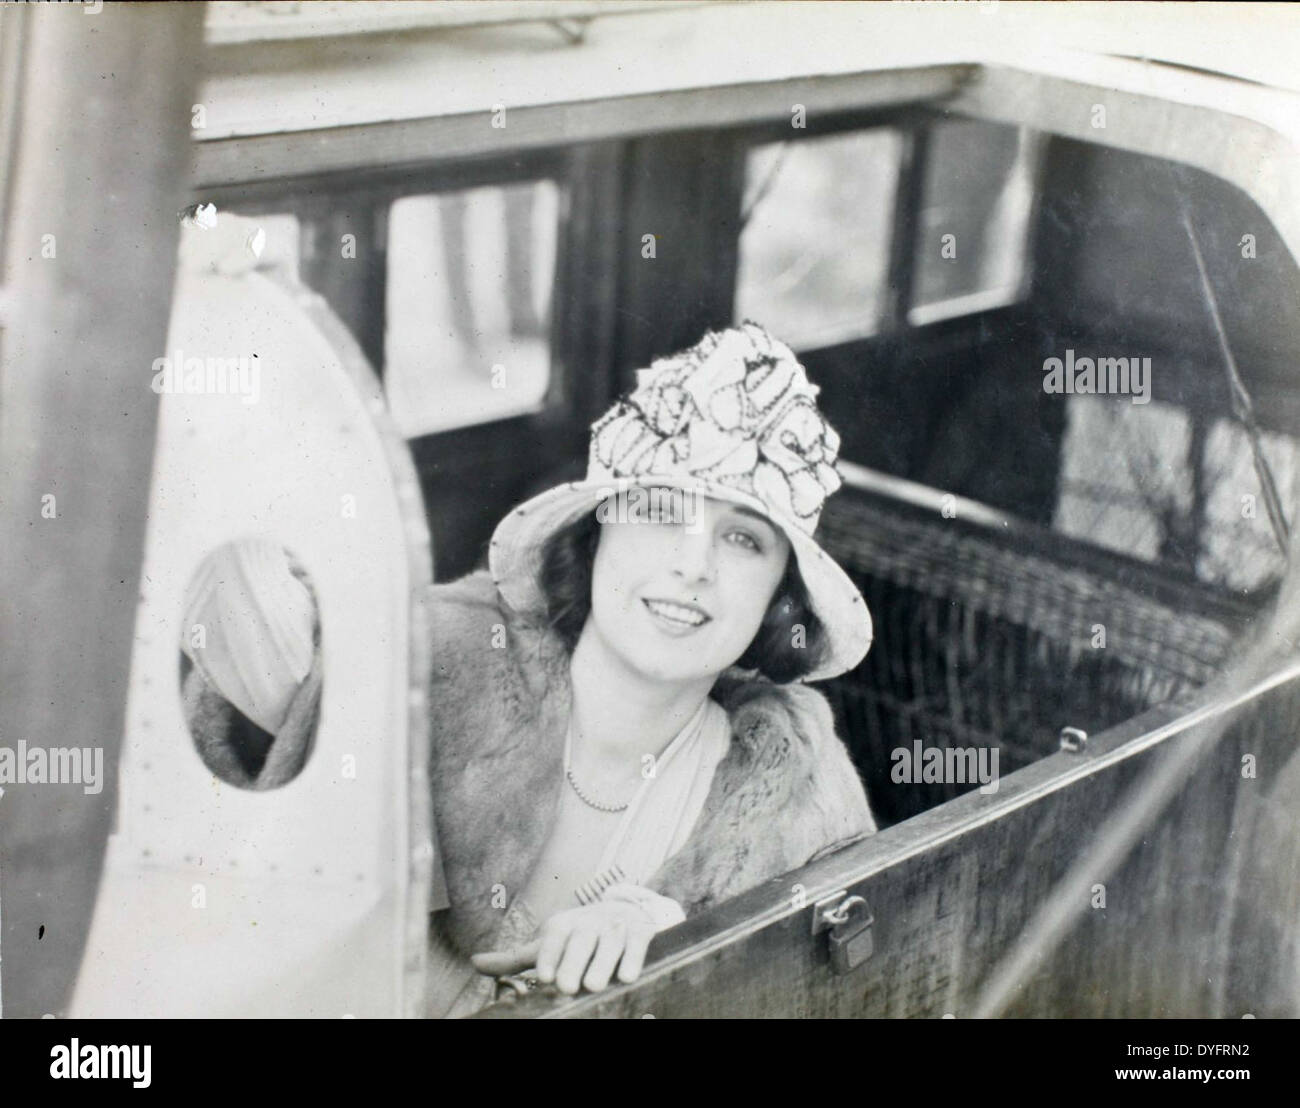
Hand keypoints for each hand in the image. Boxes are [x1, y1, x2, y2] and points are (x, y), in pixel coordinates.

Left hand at [471, 898, 659, 994]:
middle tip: (567, 986)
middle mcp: (589, 923)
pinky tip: (627, 976)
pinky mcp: (641, 932)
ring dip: (602, 964)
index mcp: (564, 925)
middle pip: (580, 942)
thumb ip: (515, 958)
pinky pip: (637, 944)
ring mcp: (615, 927)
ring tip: (593, 985)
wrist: (626, 911)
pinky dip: (633, 959)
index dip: (549, 956)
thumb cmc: (579, 936)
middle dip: (573, 962)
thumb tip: (475, 963)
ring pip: (609, 944)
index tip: (545, 976)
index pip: (554, 939)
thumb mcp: (548, 943)